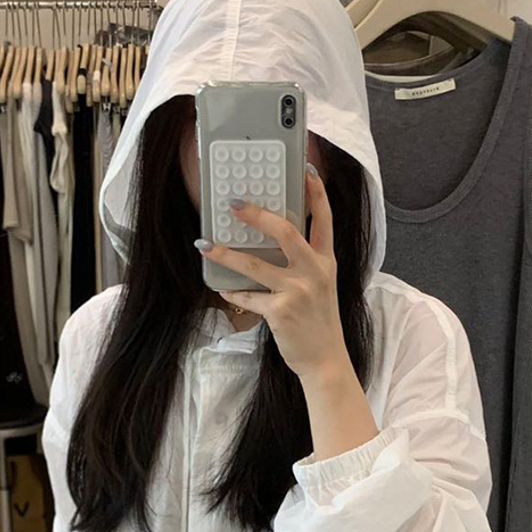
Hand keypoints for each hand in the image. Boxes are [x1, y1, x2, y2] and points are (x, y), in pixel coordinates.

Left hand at [195, 165, 348, 381]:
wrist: (325, 360)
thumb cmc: (319, 323)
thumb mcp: (321, 287)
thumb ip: (305, 264)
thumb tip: (273, 244)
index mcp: (325, 262)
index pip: (324, 220)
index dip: (315, 193)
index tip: (305, 170)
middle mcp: (314, 272)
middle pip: (286, 231)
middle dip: (258, 215)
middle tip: (235, 204)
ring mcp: (297, 291)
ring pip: (255, 265)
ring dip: (227, 254)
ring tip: (205, 245)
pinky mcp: (280, 311)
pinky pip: (248, 296)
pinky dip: (232, 292)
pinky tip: (222, 287)